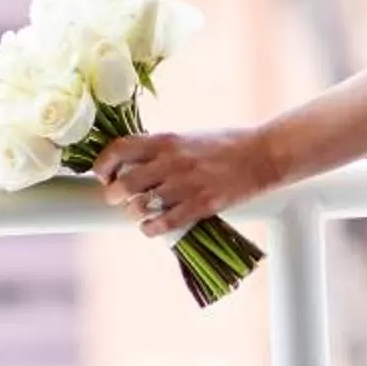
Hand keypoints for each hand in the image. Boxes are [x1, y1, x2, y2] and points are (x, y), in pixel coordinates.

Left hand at [90, 125, 264, 239]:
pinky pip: (165, 223)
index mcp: (167, 140)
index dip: (103, 165)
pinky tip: (151, 227)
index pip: (120, 149)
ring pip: (141, 206)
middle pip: (125, 183)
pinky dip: (151, 229)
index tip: (103, 175)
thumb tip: (132, 162)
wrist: (263, 154)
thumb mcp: (188, 136)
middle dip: (114, 195)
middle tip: (117, 199)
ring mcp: (187, 185)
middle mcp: (172, 161)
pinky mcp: (202, 205)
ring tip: (138, 213)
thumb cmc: (226, 143)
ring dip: (133, 213)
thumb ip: (161, 148)